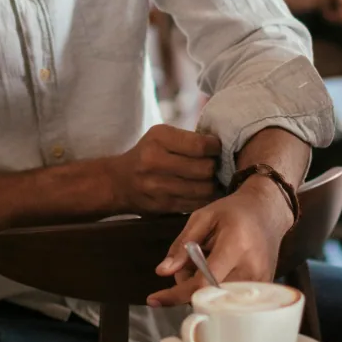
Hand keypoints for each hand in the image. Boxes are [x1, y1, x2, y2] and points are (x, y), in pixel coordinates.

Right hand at [106, 125, 221, 215]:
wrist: (119, 182)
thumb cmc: (148, 153)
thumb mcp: (160, 135)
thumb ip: (188, 138)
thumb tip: (222, 146)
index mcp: (158, 139)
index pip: (201, 145)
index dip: (215, 148)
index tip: (215, 148)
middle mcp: (155, 162)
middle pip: (205, 169)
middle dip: (215, 167)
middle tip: (215, 165)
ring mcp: (158, 187)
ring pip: (204, 189)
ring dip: (213, 184)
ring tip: (211, 178)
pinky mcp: (164, 206)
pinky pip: (197, 204)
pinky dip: (206, 198)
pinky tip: (204, 191)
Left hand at [149, 176, 291, 306]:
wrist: (268, 213)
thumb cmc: (234, 212)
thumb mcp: (203, 218)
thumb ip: (182, 245)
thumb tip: (162, 272)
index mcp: (235, 245)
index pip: (203, 281)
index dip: (176, 293)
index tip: (154, 299)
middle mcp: (251, 268)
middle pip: (208, 294)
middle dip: (187, 285)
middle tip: (187, 263)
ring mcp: (260, 282)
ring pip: (217, 301)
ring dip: (201, 288)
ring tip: (205, 263)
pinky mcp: (263, 291)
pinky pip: (229, 300)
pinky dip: (215, 290)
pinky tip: (218, 271)